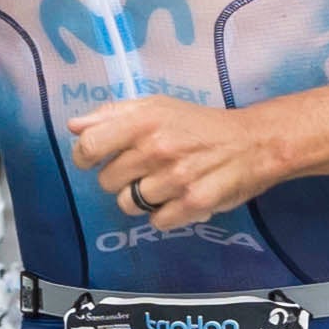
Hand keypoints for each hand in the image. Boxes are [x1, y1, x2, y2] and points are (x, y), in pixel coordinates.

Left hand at [66, 93, 287, 229]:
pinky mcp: (192, 204)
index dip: (86, 157)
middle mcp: (157, 149)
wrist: (254, 143)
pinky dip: (164, 214)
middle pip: (107, 181)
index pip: (89, 146)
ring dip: (142, 198)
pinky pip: (156, 221)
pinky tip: (178, 197)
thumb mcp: (157, 107)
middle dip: (120, 178)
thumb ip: (112, 114)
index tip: (95, 160)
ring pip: (128, 204)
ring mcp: (175, 179)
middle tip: (145, 168)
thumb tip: (74, 126)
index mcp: (144, 121)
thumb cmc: (200, 124)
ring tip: (164, 183)